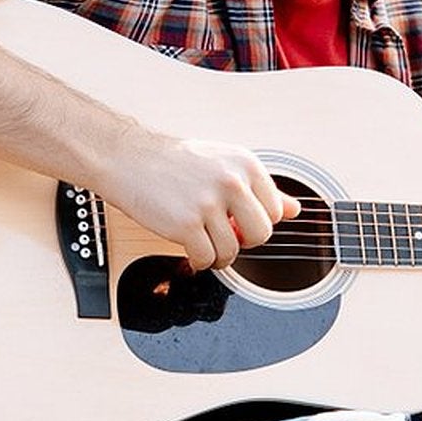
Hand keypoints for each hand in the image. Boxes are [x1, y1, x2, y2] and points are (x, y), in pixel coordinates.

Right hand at [99, 131, 300, 270]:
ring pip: (233, 251)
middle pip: (261, 234)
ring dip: (218, 255)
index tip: (238, 221)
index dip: (256, 221)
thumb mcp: (223, 163)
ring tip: (203, 243)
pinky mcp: (186, 224)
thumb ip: (259, 187)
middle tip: (223, 235)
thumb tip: (294, 209)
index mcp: (245, 164)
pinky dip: (199, 261)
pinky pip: (206, 259)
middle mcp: (231, 181)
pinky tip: (189, 249)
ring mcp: (209, 203)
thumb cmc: (173, 162)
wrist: (128, 159)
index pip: (275, 211)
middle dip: (244, 242)